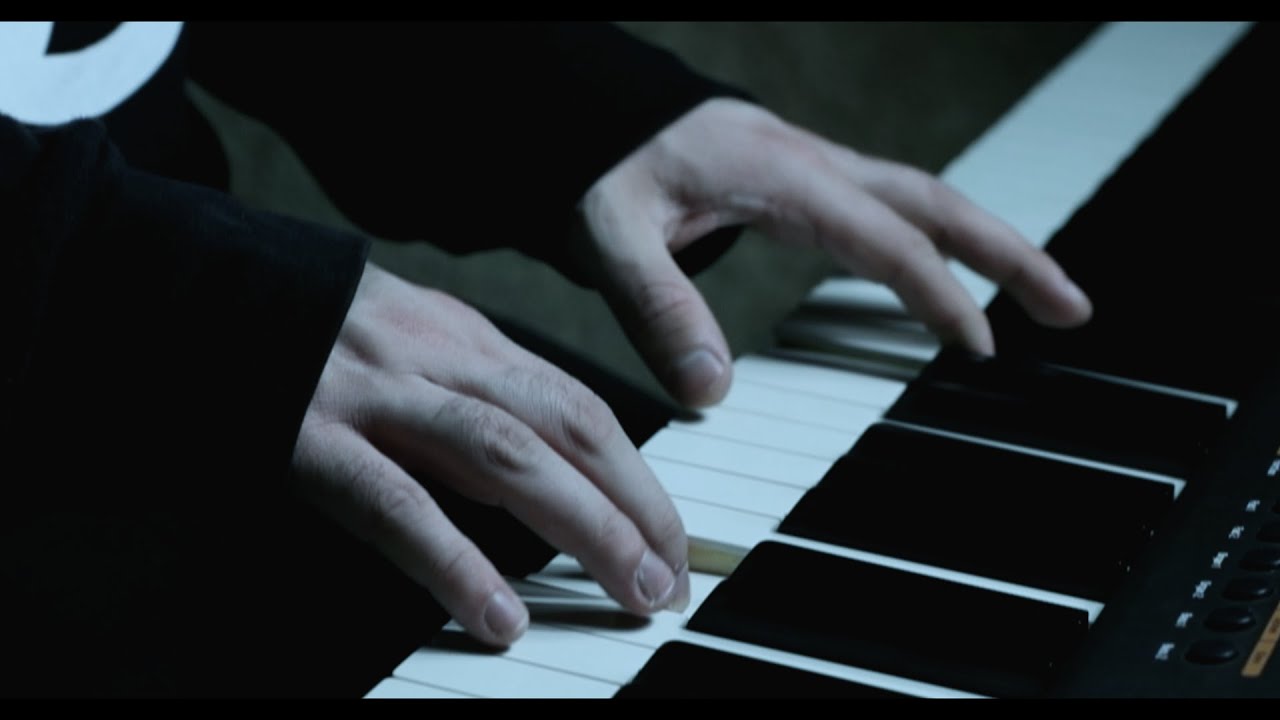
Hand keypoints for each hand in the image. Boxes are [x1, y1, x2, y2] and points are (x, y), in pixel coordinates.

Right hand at [290, 263, 689, 645]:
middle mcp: (435, 356)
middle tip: (668, 578)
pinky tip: (498, 614)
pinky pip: (397, 502)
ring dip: (581, 524)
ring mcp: (376, 395)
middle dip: (632, 503)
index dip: (636, 476)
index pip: (577, 405)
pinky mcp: (313, 439)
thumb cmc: (317, 337)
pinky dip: (455, 561)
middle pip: (562, 425)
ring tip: (625, 589)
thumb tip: (549, 481)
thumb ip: (478, 399)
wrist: (199, 293)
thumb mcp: (414, 346)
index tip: (669, 538)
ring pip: (502, 453)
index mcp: (465, 337)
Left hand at [578, 97, 1093, 406]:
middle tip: (1072, 308)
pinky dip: (937, 238)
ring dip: (988, 243)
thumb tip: (711, 391)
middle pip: (938, 203)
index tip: (981, 344)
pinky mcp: (805, 182)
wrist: (594, 111)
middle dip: (1011, 253)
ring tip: (1038, 295)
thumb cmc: (603, 163)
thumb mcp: (611, 233)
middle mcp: (816, 168)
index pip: (885, 238)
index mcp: (785, 178)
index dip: (939, 291)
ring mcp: (817, 171)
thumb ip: (659, 307)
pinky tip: (945, 272)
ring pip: (926, 199)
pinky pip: (892, 207)